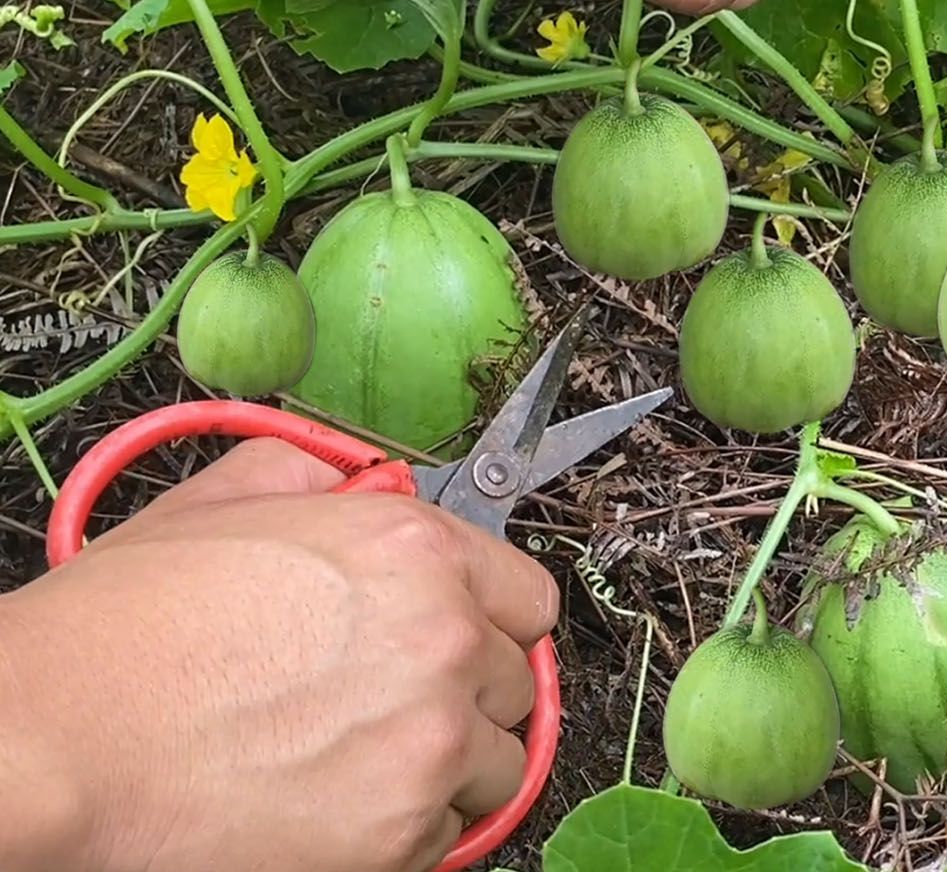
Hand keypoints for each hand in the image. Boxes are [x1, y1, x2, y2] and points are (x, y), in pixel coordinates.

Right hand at [0, 438, 557, 871]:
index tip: (461, 639)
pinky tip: (336, 800)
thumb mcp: (218, 508)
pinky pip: (449, 832)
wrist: (54, 746)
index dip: (487, 618)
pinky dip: (408, 825)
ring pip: (494, 762)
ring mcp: (430, 741)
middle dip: (459, 691)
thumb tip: (351, 480)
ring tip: (358, 757)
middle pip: (509, 680)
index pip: (527, 595)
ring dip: (445, 762)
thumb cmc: (121, 637)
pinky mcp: (402, 833)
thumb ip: (311, 479)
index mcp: (414, 551)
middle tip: (383, 703)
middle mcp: (442, 639)